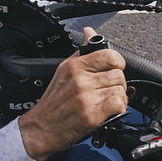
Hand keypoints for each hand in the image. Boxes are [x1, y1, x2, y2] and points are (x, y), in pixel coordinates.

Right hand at [17, 28, 127, 160]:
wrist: (41, 128)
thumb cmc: (53, 102)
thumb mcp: (63, 70)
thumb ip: (81, 52)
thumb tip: (89, 33)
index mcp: (74, 66)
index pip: (110, 55)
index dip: (117, 63)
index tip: (113, 69)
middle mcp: (80, 80)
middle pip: (118, 74)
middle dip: (118, 83)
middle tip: (108, 90)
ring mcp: (86, 98)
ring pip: (120, 90)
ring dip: (118, 97)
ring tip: (106, 102)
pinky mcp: (91, 115)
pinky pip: (118, 104)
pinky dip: (118, 108)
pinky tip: (108, 110)